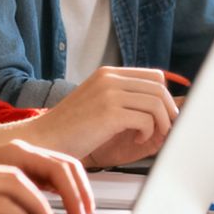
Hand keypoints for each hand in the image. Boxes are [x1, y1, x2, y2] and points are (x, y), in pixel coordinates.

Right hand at [26, 66, 178, 167]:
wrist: (44, 139)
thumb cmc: (71, 129)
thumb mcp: (99, 104)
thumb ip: (125, 100)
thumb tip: (162, 106)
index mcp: (107, 74)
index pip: (154, 76)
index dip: (165, 97)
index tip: (165, 115)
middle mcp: (109, 79)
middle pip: (160, 88)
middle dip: (169, 111)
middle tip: (164, 129)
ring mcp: (109, 94)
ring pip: (156, 102)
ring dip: (160, 123)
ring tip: (148, 136)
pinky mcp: (109, 113)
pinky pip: (146, 119)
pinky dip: (148, 133)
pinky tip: (136, 139)